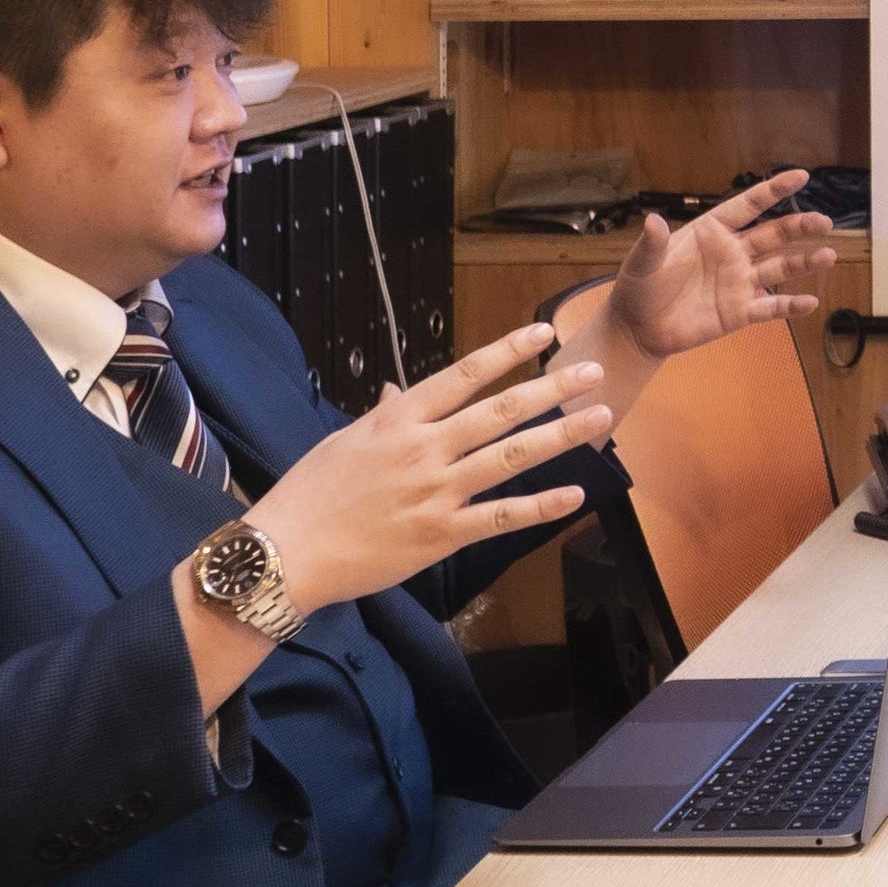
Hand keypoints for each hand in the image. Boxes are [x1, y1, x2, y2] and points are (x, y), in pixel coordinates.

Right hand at [246, 322, 612, 614]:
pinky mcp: (441, 534)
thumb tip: (399, 392)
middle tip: (593, 371)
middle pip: (500, 410)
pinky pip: (500, 517)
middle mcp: (424, 449)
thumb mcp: (345, 441)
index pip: (463, 375)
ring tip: (601, 417)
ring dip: (561, 436)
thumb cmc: (310, 493)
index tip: (543, 332)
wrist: (286, 554)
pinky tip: (575, 494)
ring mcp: (436, 492)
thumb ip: (383, 417)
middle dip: (552, 388)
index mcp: (399, 421)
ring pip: (510, 457)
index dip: (506, 351)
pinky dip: (540, 506)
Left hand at [603, 170, 832, 358]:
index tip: (800, 176)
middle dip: (799, 227)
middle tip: (823, 222)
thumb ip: (652, 243)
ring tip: (828, 256)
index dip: (774, 191)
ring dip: (804, 262)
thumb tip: (652, 220)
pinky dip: (791, 306)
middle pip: (773, 235)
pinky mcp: (740, 312)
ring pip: (780, 268)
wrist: (638, 328)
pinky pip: (771, 307)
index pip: (748, 206)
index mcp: (712, 231)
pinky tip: (810, 303)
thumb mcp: (641, 262)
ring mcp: (740, 282)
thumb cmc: (639, 287)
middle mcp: (733, 253)